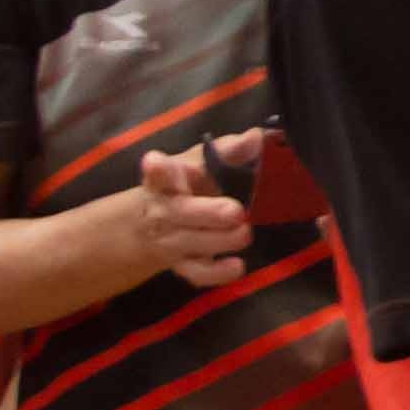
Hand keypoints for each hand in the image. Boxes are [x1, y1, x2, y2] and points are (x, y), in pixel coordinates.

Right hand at [122, 140, 260, 283]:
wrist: (150, 225)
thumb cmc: (184, 186)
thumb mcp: (201, 163)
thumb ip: (229, 150)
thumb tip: (259, 136)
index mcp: (166, 180)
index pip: (158, 173)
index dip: (157, 168)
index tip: (156, 161)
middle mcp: (164, 210)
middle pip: (180, 213)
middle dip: (207, 212)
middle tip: (234, 211)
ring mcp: (171, 240)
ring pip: (191, 243)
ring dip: (220, 240)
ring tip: (244, 233)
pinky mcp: (183, 264)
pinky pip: (197, 273)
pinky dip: (217, 273)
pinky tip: (237, 266)